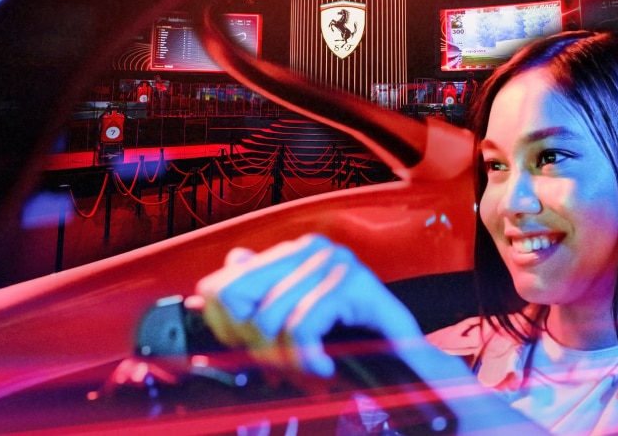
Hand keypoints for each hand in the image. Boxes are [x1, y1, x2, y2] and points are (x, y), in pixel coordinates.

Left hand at [191, 234, 423, 377]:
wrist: (408, 364)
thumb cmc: (352, 347)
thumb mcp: (293, 329)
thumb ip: (256, 307)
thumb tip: (209, 296)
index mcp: (290, 254)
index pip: (219, 286)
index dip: (227, 328)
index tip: (252, 352)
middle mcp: (310, 249)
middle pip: (236, 299)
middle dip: (253, 344)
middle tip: (281, 366)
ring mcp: (334, 261)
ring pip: (268, 317)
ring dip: (286, 358)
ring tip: (309, 368)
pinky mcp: (353, 282)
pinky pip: (302, 325)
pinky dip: (308, 357)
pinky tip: (324, 367)